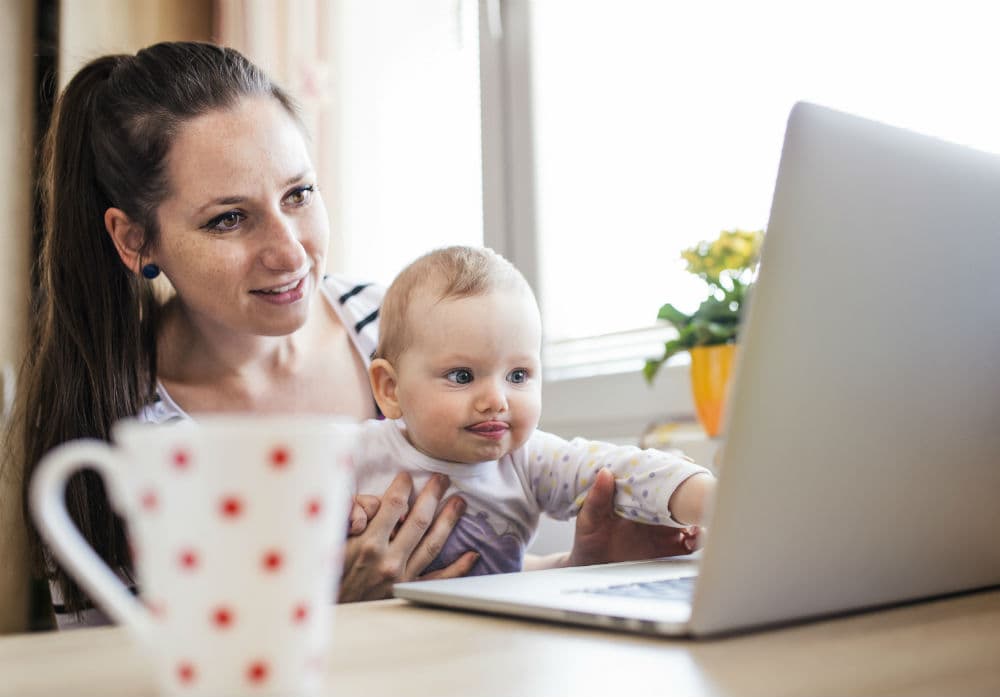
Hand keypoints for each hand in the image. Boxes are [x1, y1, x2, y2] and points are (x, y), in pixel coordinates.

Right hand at [338, 472, 478, 601]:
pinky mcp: (408, 592)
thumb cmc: (326, 574)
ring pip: (433, 544)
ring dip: (448, 521)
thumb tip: (369, 505)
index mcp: (368, 545)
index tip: (407, 476)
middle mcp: (389, 561)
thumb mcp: (330, 541)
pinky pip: (438, 579)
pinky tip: (471, 555)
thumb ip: (349, 518)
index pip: (393, 505)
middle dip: (432, 495)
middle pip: (419, 520)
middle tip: (443, 478)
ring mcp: (403, 578)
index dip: (402, 486)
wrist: (326, 611)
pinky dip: (457, 568)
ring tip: (459, 503)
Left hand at [567, 468, 701, 566]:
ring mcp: (663, 529)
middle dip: (695, 489)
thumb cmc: (589, 540)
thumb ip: (596, 498)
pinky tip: (691, 539)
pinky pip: (689, 543)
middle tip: (699, 491)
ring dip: (698, 515)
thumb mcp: (588, 519)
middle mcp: (654, 510)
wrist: (591, 568)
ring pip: (690, 516)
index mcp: (638, 496)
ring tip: (694, 520)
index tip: (683, 461)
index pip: (660, 476)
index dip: (674, 466)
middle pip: (682, 494)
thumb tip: (605, 473)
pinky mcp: (668, 549)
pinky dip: (696, 539)